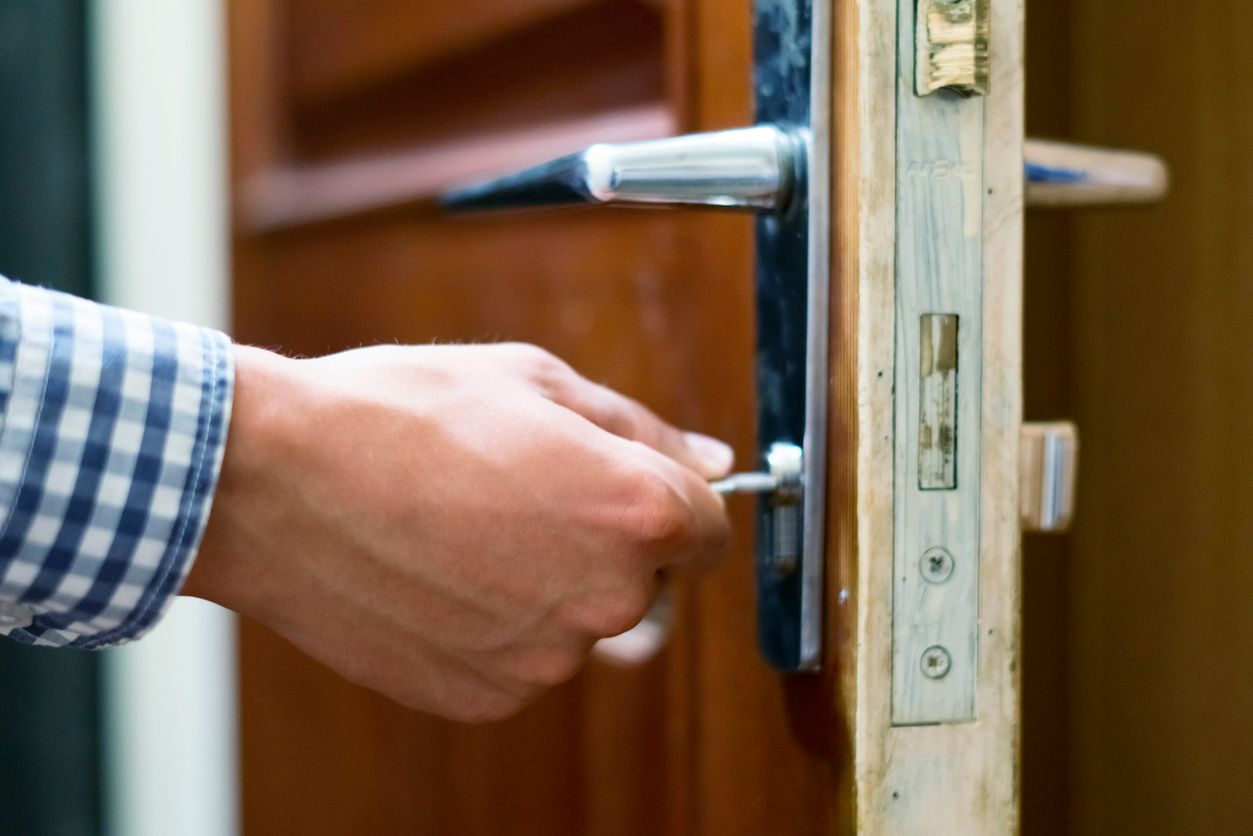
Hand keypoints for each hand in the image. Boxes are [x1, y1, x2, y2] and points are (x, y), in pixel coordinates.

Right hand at [184, 343, 731, 721]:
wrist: (274, 483)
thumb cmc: (402, 414)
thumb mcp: (535, 383)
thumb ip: (642, 432)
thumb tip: (715, 463)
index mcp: (634, 512)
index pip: (711, 528)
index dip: (670, 499)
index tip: (622, 485)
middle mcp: (606, 599)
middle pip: (651, 580)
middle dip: (607, 539)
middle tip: (522, 491)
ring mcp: (546, 658)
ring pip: (582, 620)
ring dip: (548, 582)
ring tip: (467, 527)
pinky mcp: (488, 696)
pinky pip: (524, 658)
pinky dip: (497, 624)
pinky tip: (439, 573)